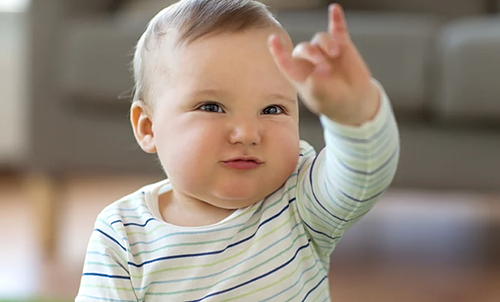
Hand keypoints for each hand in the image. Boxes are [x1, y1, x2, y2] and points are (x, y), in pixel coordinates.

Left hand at [268, 3, 379, 125]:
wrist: (353, 99)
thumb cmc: (332, 100)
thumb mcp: (323, 99)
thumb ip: (317, 87)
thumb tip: (316, 73)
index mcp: (298, 74)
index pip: (284, 61)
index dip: (278, 51)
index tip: (272, 39)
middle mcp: (309, 60)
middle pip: (304, 48)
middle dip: (313, 55)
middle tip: (325, 69)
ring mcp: (324, 50)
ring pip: (320, 38)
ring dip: (326, 44)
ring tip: (335, 55)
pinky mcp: (341, 44)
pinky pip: (337, 29)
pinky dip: (336, 19)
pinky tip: (335, 10)